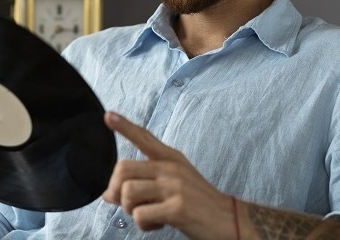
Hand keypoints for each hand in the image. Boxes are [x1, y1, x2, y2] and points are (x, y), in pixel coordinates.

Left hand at [102, 111, 235, 239]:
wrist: (231, 220)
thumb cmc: (200, 203)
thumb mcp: (175, 185)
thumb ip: (144, 185)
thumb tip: (108, 194)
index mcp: (172, 159)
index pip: (144, 137)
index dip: (124, 126)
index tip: (108, 115)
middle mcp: (172, 168)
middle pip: (124, 168)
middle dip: (116, 190)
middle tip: (128, 204)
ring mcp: (175, 187)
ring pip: (128, 192)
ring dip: (129, 210)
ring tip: (147, 214)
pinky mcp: (177, 208)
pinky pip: (140, 214)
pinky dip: (143, 224)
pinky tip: (157, 224)